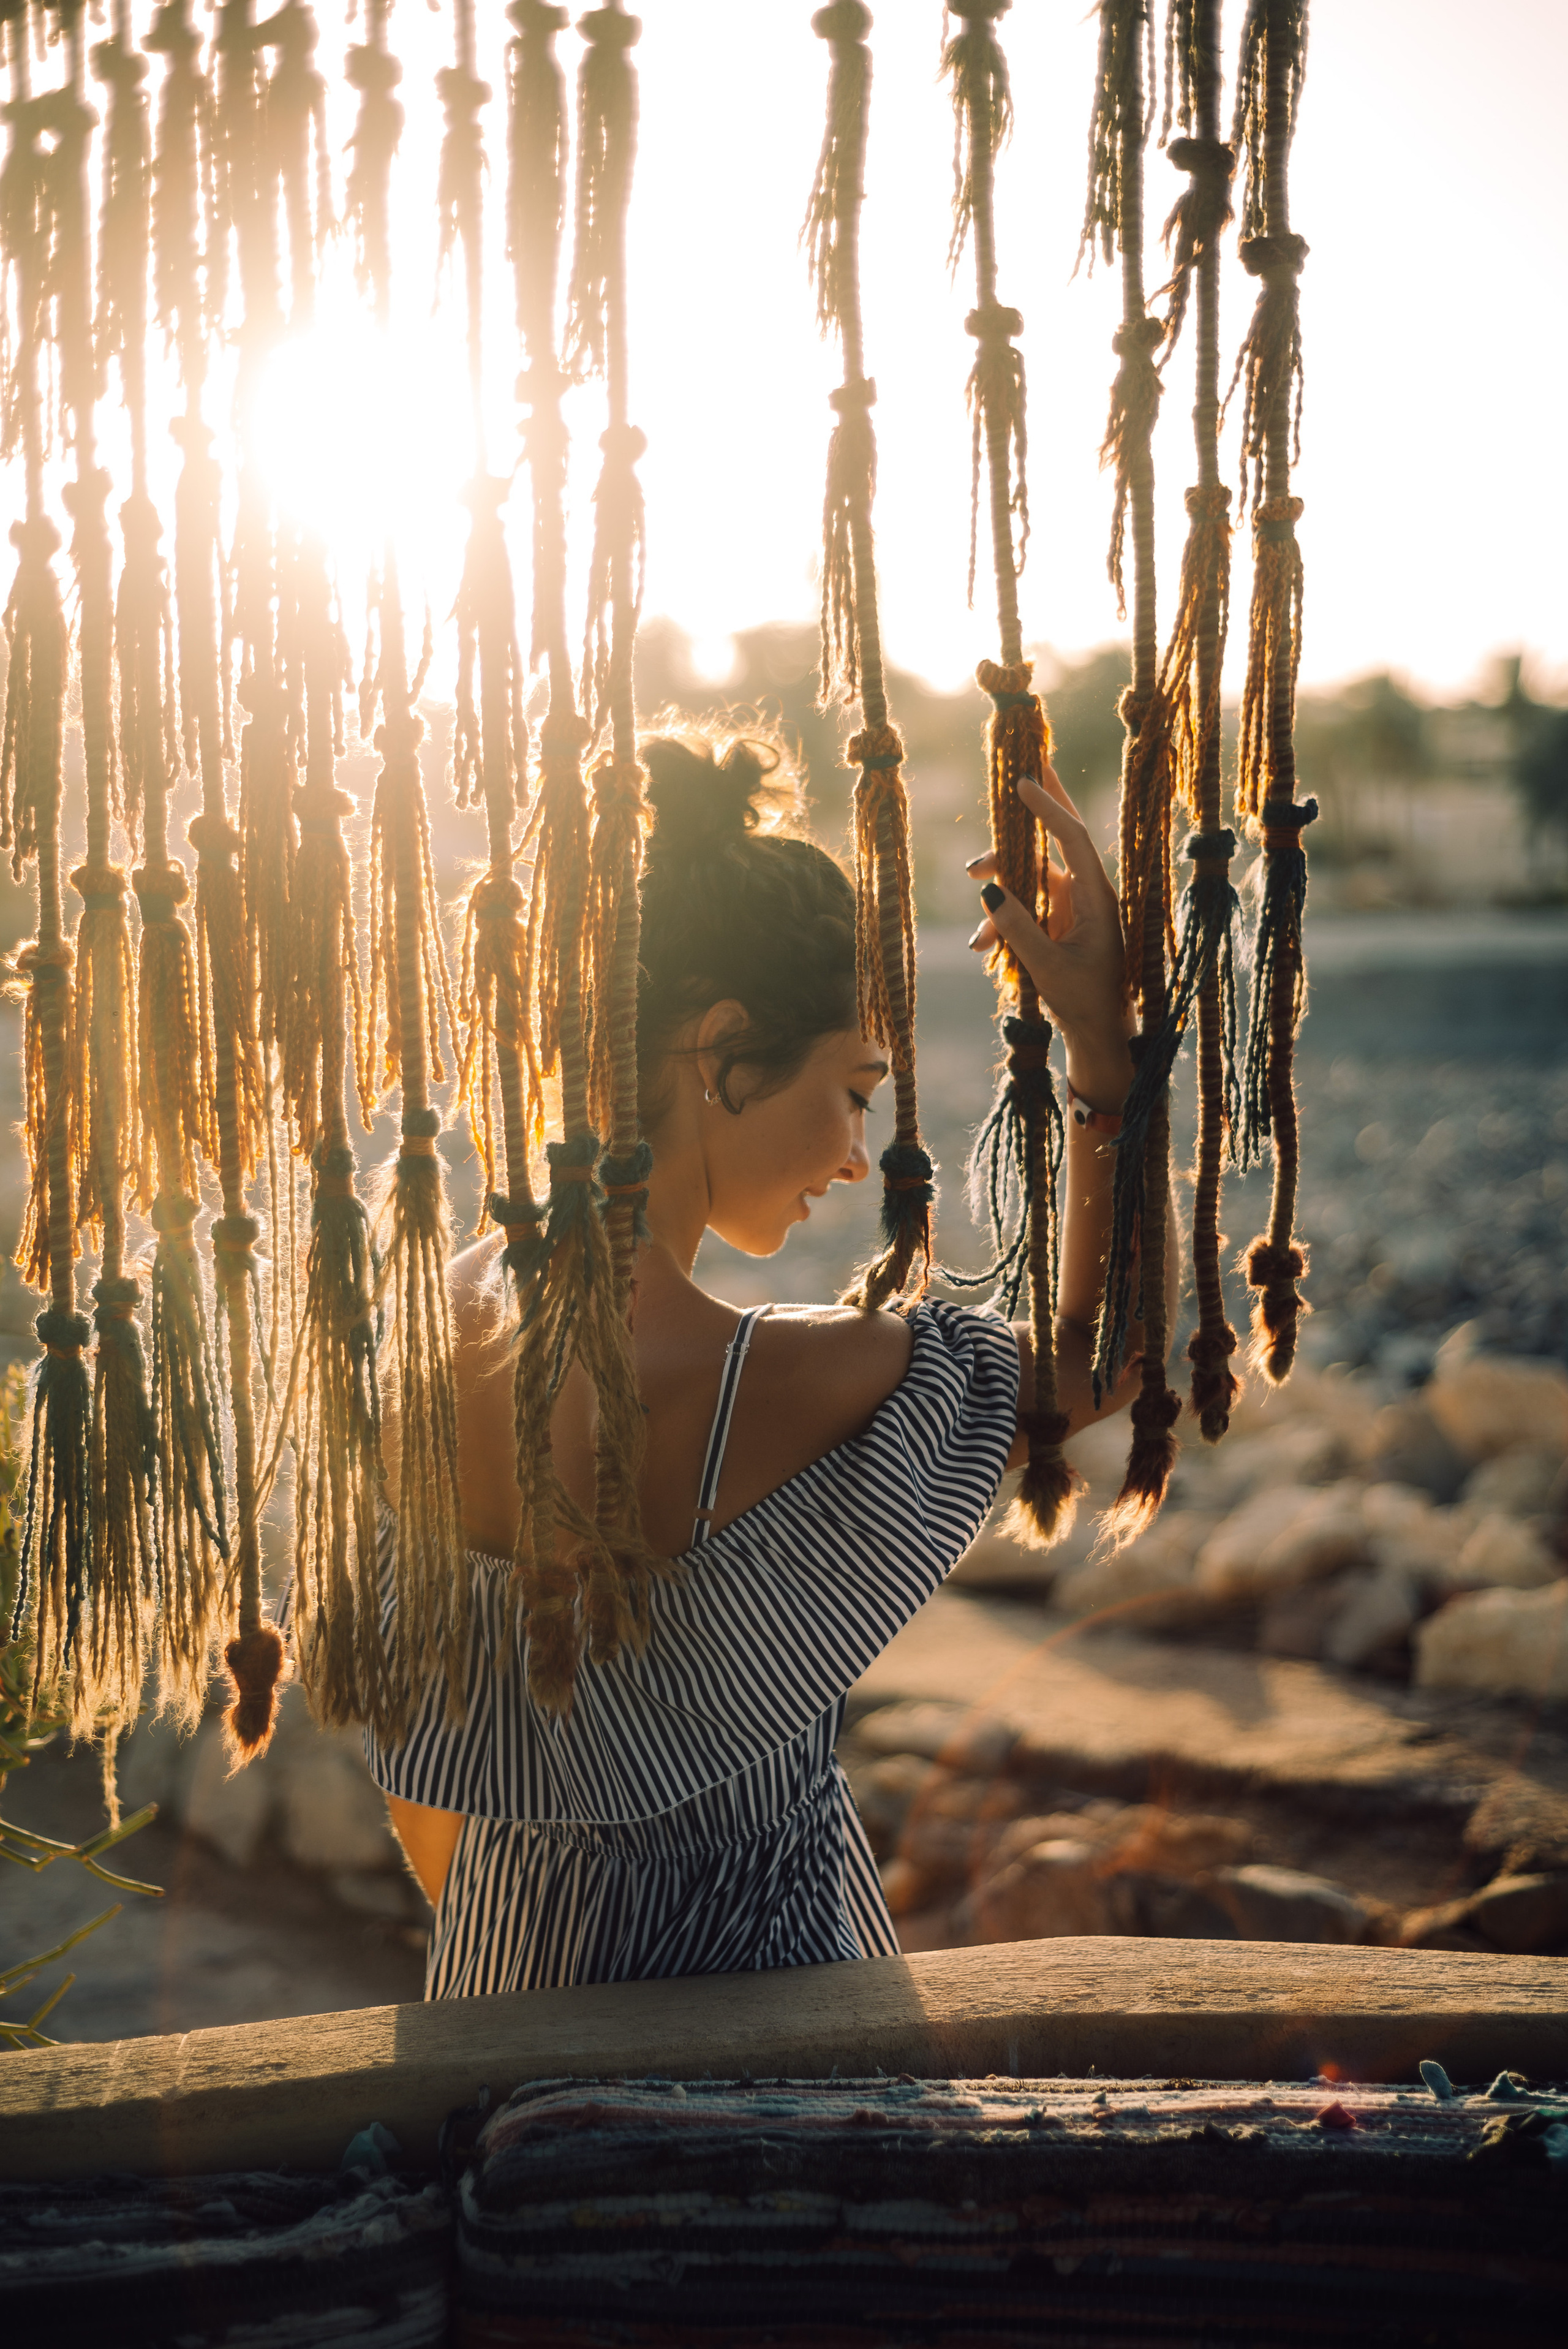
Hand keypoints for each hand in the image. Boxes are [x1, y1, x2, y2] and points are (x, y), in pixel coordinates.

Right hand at [965, 764, 1132, 1111]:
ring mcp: (1071, 907)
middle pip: (1056, 841)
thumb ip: (1016, 927)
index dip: (1049, 807)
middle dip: (1028, 820)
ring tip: (974, 904)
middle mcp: (1086, 894)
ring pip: (1029, 877)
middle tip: (1015, 780)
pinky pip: (1024, 906)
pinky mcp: (1058, 923)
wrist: (1099, 1035)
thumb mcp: (1046, 966)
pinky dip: (1000, 919)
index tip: (1024, 780)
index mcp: (1096, 899)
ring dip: (998, 888)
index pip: (1072, 838)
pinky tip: (981, 947)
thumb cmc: (1083, 1002)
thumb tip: (988, 888)